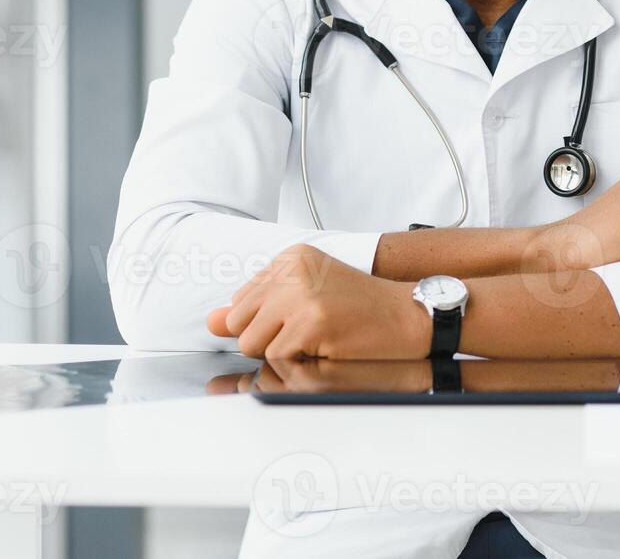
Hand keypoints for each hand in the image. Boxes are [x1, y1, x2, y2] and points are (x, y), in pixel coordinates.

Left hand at [206, 244, 428, 359]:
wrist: (408, 317)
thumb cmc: (361, 310)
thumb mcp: (305, 299)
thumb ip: (256, 309)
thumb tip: (211, 322)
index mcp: (290, 257)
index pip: (241, 302)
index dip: (269, 322)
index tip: (303, 317)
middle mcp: (292, 269)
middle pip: (239, 323)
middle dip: (268, 339)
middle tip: (310, 331)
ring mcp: (301, 294)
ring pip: (251, 343)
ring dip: (282, 353)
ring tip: (317, 338)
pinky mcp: (310, 321)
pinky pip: (275, 358)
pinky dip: (298, 362)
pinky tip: (326, 346)